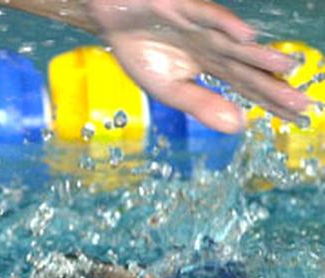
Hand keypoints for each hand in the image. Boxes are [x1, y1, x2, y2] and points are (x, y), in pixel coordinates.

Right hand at [88, 0, 309, 132]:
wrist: (111, 17)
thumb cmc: (139, 48)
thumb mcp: (167, 88)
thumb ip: (200, 105)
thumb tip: (239, 127)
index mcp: (209, 65)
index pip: (246, 86)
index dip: (270, 102)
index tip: (296, 118)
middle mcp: (212, 45)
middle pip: (247, 68)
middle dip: (274, 87)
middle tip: (305, 103)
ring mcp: (200, 27)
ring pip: (234, 43)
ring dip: (259, 55)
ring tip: (287, 67)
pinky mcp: (182, 8)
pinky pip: (206, 16)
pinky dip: (224, 24)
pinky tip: (245, 36)